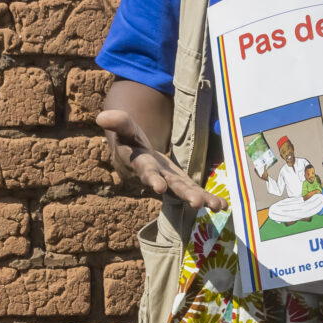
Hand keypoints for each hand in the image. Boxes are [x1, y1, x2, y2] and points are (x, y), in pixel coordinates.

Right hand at [97, 107, 226, 212]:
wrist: (134, 158)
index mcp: (142, 165)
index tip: (158, 186)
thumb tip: (101, 117)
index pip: (147, 172)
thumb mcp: (125, 129)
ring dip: (201, 199)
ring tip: (216, 205)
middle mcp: (158, 178)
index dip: (152, 179)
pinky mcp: (182, 183)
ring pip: (186, 193)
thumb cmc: (129, 141)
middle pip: (172, 187)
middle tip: (196, 203)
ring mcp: (171, 183)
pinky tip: (222, 205)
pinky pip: (195, 192)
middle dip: (184, 194)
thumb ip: (118, 123)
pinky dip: (209, 199)